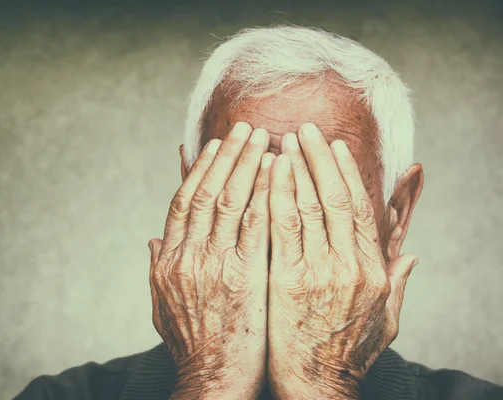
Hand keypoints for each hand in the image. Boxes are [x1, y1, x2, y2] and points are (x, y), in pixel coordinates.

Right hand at [148, 122, 274, 399]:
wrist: (212, 381)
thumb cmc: (193, 345)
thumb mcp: (163, 306)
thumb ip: (157, 267)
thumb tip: (153, 238)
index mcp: (169, 260)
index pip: (184, 201)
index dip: (200, 169)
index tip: (215, 145)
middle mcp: (188, 256)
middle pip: (208, 191)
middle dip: (228, 156)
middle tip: (245, 127)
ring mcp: (215, 265)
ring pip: (231, 201)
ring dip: (248, 165)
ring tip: (263, 138)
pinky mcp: (245, 277)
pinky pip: (257, 226)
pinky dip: (267, 195)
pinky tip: (279, 174)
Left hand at [267, 123, 418, 398]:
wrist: (316, 387)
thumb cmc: (346, 353)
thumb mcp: (384, 321)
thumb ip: (397, 284)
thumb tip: (413, 257)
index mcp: (371, 270)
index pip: (358, 207)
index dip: (344, 172)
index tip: (333, 147)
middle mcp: (348, 265)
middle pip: (334, 197)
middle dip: (317, 158)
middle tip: (303, 129)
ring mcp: (318, 272)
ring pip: (306, 205)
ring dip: (294, 168)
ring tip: (281, 141)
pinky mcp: (286, 281)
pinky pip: (279, 227)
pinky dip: (274, 195)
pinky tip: (266, 173)